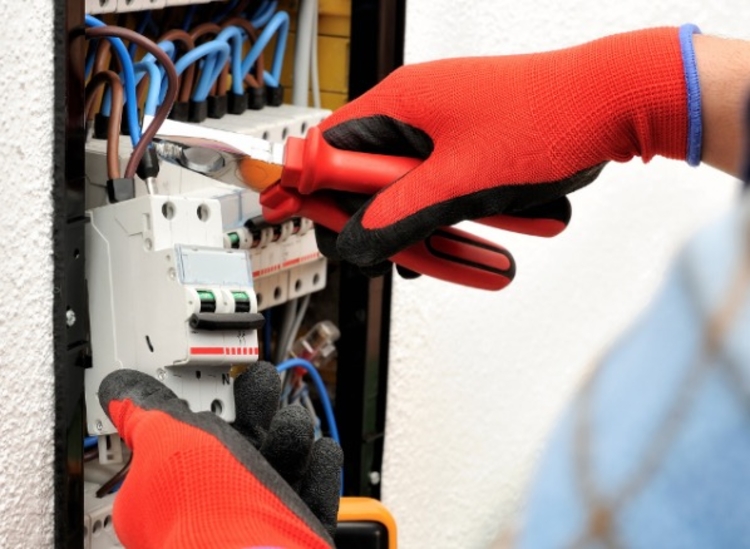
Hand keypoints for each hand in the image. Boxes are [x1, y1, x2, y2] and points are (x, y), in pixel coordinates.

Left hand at [98, 362, 341, 548]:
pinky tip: (319, 450)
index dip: (194, 413)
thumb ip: (145, 410)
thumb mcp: (164, 438)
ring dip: (288, 438)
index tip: (206, 390)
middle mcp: (211, 508)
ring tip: (291, 423)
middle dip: (253, 412)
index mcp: (169, 492)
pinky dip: (317, 470)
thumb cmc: (206, 505)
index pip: (179, 445)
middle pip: (236, 449)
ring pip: (276, 468)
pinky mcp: (294, 528)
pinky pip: (311, 492)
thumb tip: (120, 389)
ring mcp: (255, 520)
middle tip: (260, 385)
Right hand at [316, 26, 700, 271]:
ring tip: (463, 249)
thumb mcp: (458, 182)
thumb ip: (398, 217)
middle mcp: (416, 113)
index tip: (298, 220)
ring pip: (410, 192)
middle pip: (368, 179)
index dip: (310, 188)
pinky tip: (483, 239)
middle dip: (384, 225)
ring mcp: (445, 131)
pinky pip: (444, 190)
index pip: (326, 147)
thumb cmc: (546, 119)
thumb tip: (355, 243)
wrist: (614, 103)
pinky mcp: (471, 148)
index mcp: (399, 103)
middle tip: (394, 257)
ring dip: (429, 227)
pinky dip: (455, 217)